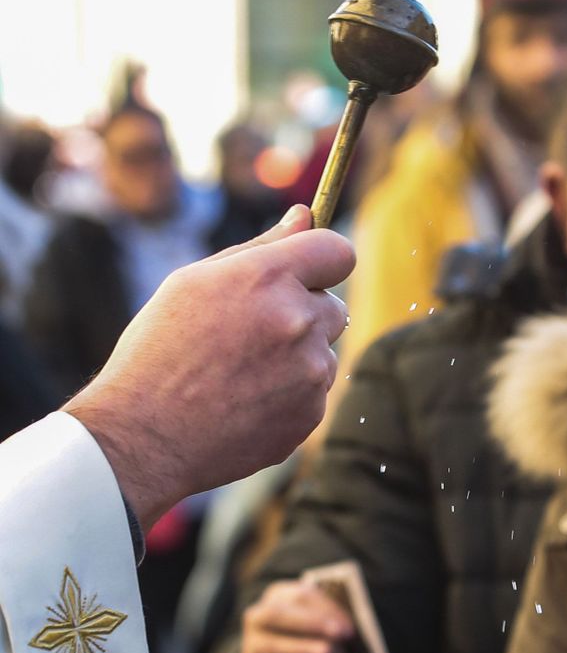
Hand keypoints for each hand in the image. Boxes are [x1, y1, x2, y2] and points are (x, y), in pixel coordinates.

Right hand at [67, 205, 354, 529]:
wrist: (142, 437)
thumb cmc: (159, 351)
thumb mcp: (194, 283)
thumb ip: (261, 248)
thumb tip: (304, 215)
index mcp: (267, 278)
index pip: (338, 251)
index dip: (323, 261)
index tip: (308, 273)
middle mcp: (297, 320)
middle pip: (334, 305)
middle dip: (303, 314)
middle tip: (250, 334)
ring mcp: (310, 370)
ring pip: (324, 351)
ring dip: (297, 357)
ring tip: (239, 373)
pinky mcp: (311, 412)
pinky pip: (315, 391)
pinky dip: (290, 394)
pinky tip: (245, 401)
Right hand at [239, 580, 353, 652]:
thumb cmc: (314, 638)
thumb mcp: (325, 626)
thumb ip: (334, 623)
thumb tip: (349, 630)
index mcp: (280, 596)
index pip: (301, 596)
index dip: (326, 609)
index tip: (348, 625)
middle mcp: (259, 617)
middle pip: (279, 615)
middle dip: (311, 624)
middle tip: (338, 634)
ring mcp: (251, 646)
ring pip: (273, 646)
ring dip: (301, 649)